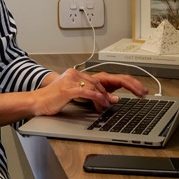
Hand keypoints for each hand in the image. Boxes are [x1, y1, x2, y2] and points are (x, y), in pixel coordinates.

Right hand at [33, 69, 147, 116]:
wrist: (37, 102)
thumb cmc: (55, 100)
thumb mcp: (78, 97)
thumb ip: (94, 96)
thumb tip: (112, 99)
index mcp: (79, 74)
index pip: (105, 77)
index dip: (124, 81)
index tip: (139, 88)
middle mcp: (76, 74)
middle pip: (105, 79)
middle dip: (126, 85)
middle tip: (141, 92)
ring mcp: (71, 80)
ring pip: (96, 86)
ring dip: (107, 97)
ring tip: (112, 104)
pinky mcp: (68, 89)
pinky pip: (87, 92)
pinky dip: (97, 98)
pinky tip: (103, 103)